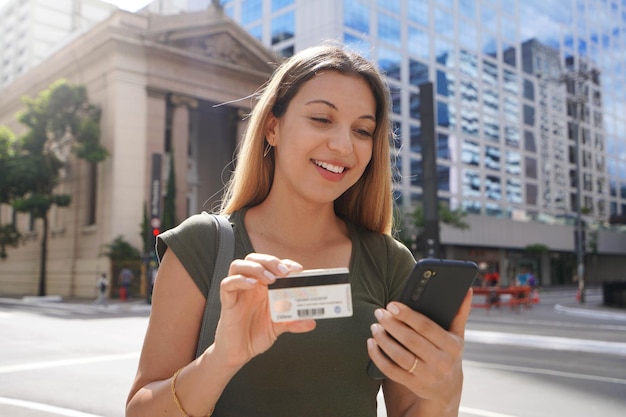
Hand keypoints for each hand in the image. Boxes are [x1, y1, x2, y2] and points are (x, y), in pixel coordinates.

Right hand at [211, 253, 315, 368]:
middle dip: (270, 261)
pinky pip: (227, 284)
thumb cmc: (255, 335)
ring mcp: (238, 292)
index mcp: (263, 287)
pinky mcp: (227, 302)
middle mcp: (250, 286)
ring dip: (255, 268)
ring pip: (238, 265)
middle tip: (284, 272)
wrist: (238, 353)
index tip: (298, 269)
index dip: (285, 262)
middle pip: (254, 259)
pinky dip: (239, 280)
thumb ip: (293, 322)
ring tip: (269, 278)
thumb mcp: (278, 327)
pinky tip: (251, 285)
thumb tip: (311, 322)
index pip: (272, 265)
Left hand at [367, 290, 471, 402]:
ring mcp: (426, 375)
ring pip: (399, 356)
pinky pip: (391, 370)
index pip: (426, 327)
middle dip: (391, 324)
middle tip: (379, 313)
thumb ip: (460, 313)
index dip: (407, 315)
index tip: (392, 305)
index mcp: (452, 346)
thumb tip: (467, 290)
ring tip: (375, 326)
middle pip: (410, 340)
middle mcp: (441, 362)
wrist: (447, 389)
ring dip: (383, 339)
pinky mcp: (413, 384)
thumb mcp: (458, 336)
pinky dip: (378, 356)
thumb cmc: (449, 354)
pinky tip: (371, 344)